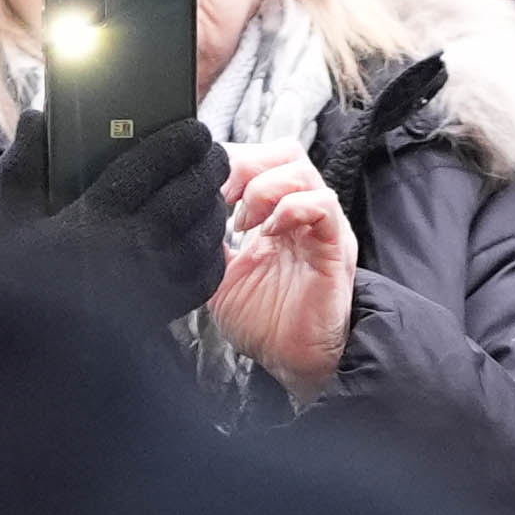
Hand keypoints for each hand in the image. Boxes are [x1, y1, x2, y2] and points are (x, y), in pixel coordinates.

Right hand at [0, 105, 230, 322]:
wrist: (31, 352)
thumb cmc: (19, 282)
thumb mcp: (10, 222)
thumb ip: (21, 167)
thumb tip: (35, 116)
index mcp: (92, 220)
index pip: (147, 169)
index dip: (177, 144)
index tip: (195, 128)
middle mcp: (128, 250)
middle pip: (185, 199)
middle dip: (207, 170)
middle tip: (216, 153)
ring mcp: (150, 284)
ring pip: (200, 238)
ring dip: (213, 209)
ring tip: (214, 191)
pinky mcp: (160, 314)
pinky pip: (202, 280)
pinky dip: (214, 256)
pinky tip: (210, 241)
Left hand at [203, 147, 360, 389]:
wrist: (289, 363)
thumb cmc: (263, 322)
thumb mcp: (219, 275)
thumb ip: (206, 244)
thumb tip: (181, 218)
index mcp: (277, 214)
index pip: (262, 159)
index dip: (232, 161)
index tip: (203, 185)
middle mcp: (301, 214)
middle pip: (285, 152)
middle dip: (246, 165)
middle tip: (222, 196)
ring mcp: (320, 228)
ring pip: (301, 170)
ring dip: (263, 189)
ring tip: (244, 223)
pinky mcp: (334, 248)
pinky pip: (323, 205)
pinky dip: (292, 208)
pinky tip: (268, 233)